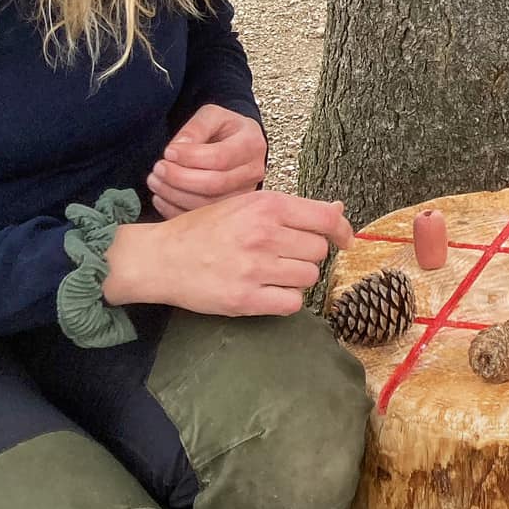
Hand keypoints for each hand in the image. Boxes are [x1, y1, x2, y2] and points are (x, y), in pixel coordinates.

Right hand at [104, 190, 352, 316]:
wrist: (162, 257)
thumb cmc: (206, 228)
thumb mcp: (247, 205)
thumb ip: (292, 209)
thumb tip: (338, 212)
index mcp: (267, 205)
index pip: (325, 219)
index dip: (343, 231)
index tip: (346, 240)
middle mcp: (264, 234)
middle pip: (318, 251)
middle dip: (307, 254)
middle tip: (284, 255)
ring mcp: (255, 268)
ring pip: (308, 277)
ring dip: (296, 277)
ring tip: (271, 272)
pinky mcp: (245, 299)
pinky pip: (292, 303)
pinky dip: (286, 300)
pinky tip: (268, 290)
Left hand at [149, 104, 266, 217]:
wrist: (238, 144)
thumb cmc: (225, 129)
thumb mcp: (213, 115)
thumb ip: (196, 127)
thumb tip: (178, 147)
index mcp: (251, 144)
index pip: (220, 157)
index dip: (190, 157)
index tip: (168, 152)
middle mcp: (252, 172)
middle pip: (215, 184)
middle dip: (180, 178)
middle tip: (158, 168)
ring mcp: (244, 195)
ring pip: (208, 205)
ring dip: (175, 195)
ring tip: (155, 181)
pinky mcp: (231, 211)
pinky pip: (202, 219)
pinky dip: (176, 211)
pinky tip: (161, 198)